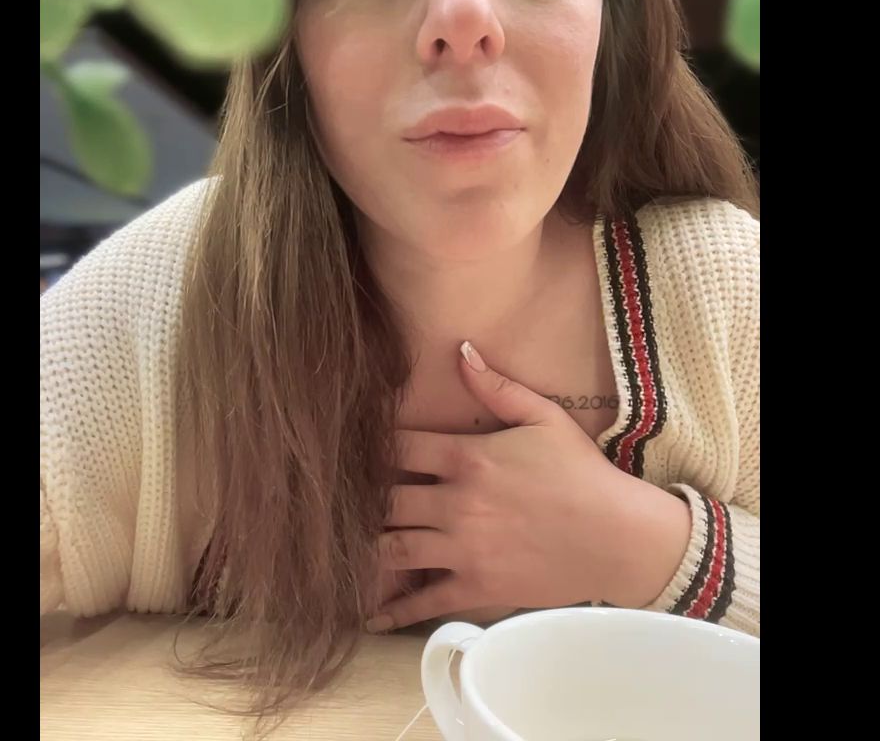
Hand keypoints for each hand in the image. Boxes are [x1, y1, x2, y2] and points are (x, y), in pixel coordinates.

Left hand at [367, 341, 689, 631]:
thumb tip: (461, 349)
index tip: (354, 449)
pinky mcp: (476, 586)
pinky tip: (367, 613)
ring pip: (393, 548)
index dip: (371, 447)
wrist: (617, 536)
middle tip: (345, 499)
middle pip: (385, 499)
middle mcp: (456, 503)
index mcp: (467, 458)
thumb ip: (496, 386)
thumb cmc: (581, 472)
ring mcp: (463, 548)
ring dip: (367, 545)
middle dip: (363, 498)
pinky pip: (424, 601)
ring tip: (348, 544)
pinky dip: (393, 610)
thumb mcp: (543, 416)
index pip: (398, 447)